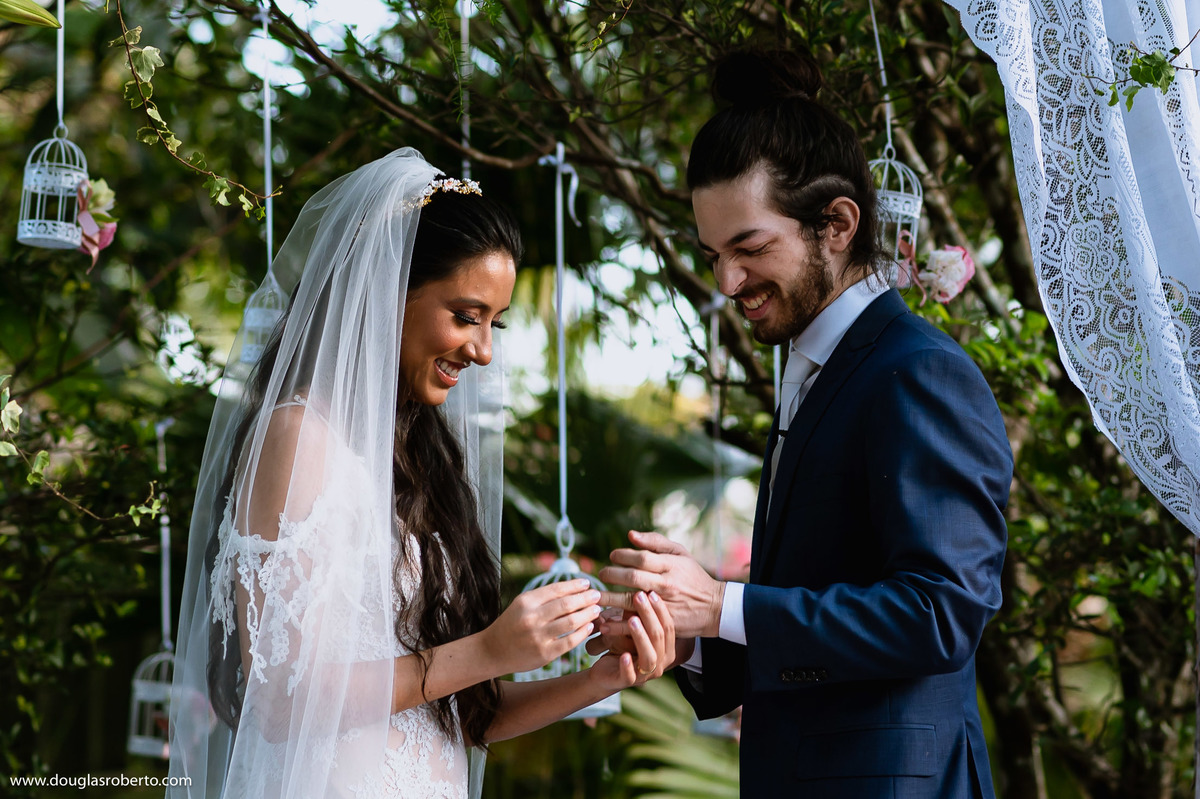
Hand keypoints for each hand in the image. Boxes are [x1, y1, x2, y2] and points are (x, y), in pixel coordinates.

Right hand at [481, 579, 600, 675]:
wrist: (492, 651)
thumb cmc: (512, 624)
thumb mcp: (522, 605)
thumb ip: (544, 597)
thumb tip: (574, 588)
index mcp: (525, 602)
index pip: (556, 589)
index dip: (575, 585)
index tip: (587, 583)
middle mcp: (531, 618)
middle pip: (567, 604)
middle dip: (586, 598)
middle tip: (597, 595)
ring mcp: (538, 637)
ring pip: (571, 622)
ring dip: (588, 614)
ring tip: (597, 609)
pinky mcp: (544, 654)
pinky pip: (570, 641)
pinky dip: (583, 632)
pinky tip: (590, 626)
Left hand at [587, 590, 674, 691]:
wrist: (604, 672)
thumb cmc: (621, 647)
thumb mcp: (630, 629)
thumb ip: (636, 616)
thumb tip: (638, 592)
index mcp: (666, 650)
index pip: (668, 628)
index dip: (660, 610)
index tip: (650, 592)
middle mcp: (660, 663)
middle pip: (660, 638)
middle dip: (649, 616)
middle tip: (639, 598)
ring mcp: (646, 674)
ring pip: (649, 656)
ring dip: (641, 637)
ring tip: (632, 620)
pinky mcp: (627, 682)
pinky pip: (630, 675)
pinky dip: (628, 665)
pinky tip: (624, 655)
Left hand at [598, 530, 724, 638]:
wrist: (714, 607)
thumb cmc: (693, 577)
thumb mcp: (680, 554)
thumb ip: (656, 542)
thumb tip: (630, 535)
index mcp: (671, 565)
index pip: (641, 557)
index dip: (623, 555)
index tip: (612, 556)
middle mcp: (667, 584)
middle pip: (633, 577)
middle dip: (612, 574)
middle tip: (601, 574)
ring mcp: (664, 605)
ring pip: (630, 601)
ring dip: (609, 598)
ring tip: (596, 597)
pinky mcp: (662, 623)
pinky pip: (636, 623)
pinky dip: (618, 624)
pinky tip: (605, 622)